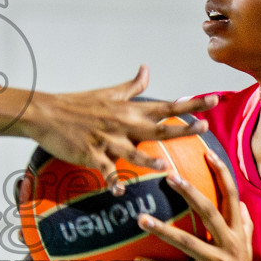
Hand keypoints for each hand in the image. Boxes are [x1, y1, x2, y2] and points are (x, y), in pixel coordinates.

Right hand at [0, 65, 218, 192]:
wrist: (46, 113)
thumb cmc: (78, 103)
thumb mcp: (108, 93)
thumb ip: (132, 86)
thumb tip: (147, 69)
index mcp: (129, 110)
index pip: (167, 106)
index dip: (192, 105)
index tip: (213, 100)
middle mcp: (123, 124)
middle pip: (158, 127)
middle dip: (182, 129)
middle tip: (205, 127)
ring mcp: (107, 140)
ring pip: (132, 151)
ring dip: (149, 159)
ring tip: (165, 167)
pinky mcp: (91, 154)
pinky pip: (105, 170)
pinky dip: (112, 180)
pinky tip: (118, 191)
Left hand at [131, 149, 260, 260]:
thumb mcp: (247, 250)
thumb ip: (244, 226)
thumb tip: (242, 205)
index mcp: (237, 233)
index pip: (231, 196)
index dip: (222, 174)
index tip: (209, 153)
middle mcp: (229, 243)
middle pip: (209, 210)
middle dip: (189, 191)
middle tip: (168, 175)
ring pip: (187, 241)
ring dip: (162, 229)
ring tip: (141, 218)